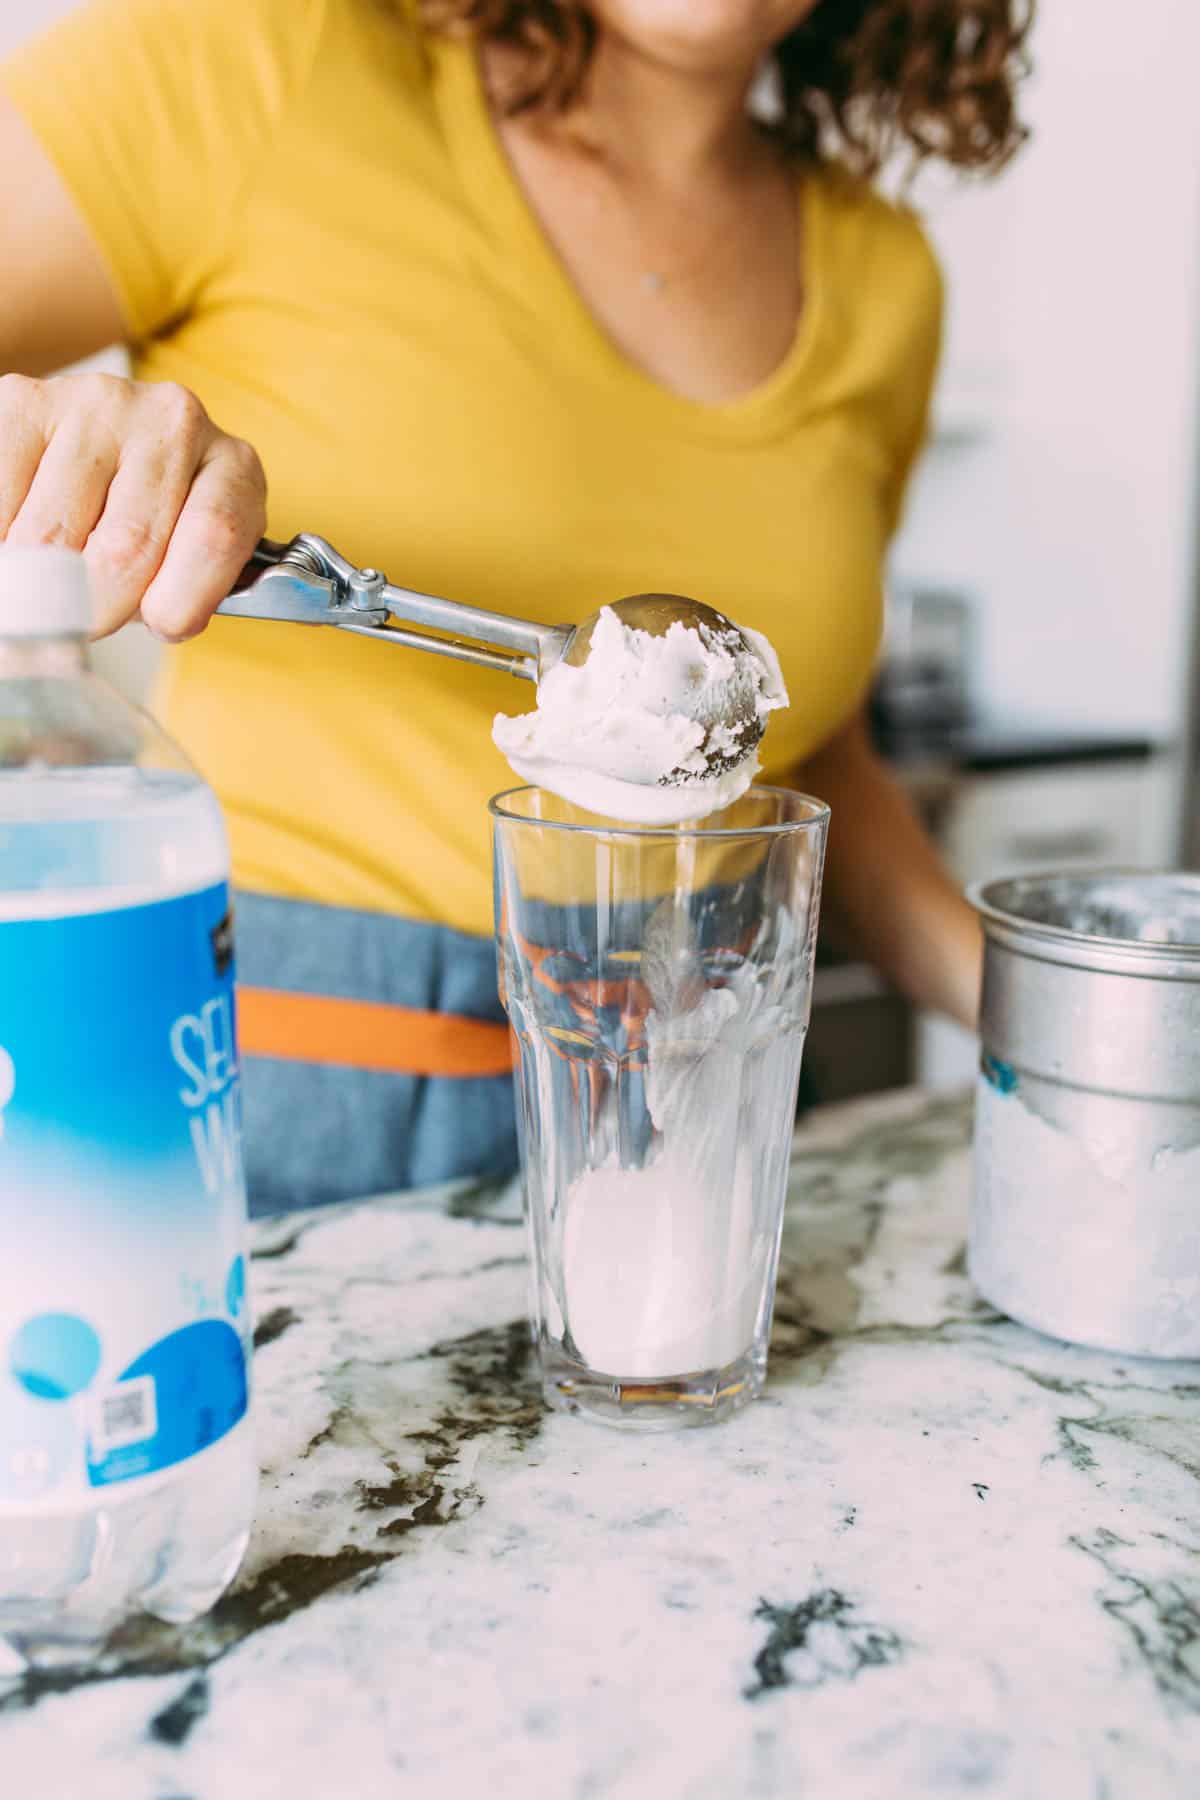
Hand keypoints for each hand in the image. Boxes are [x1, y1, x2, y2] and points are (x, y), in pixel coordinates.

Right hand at [0, 372, 266, 639]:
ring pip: (50, 535)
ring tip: (43, 573)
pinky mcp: (25, 400)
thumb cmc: (153, 532)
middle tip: (79, 617)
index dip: (179, 602)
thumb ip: (171, 599)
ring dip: (35, 575)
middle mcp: (173, 422)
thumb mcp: (186, 570)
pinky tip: (15, 537)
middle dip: (92, 605)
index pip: (215, 536)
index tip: (158, 624)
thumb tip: (90, 623)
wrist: (98, 463)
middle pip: (126, 548)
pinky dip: (1, 538)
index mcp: (233, 467)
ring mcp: (97, 404)